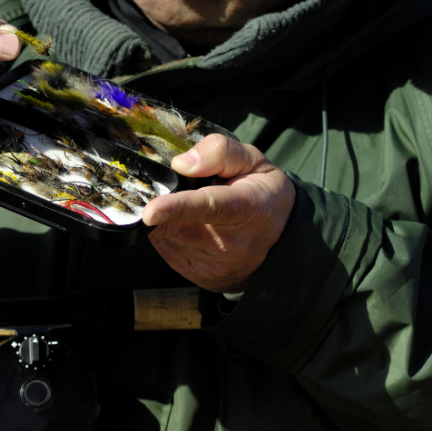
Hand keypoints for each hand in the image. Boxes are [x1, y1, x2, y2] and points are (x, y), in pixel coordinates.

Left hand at [142, 134, 294, 293]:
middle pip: (178, 226)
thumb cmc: (263, 193)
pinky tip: (188, 226)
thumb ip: (219, 152)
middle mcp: (233, 244)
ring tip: (188, 210)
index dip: (176, 208)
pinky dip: (169, 235)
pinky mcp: (202, 277)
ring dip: (166, 221)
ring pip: (167, 239)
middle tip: (172, 191)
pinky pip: (168, 251)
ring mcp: (217, 266)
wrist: (281, 242)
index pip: (210, 207)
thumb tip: (181, 164)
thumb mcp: (253, 160)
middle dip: (162, 207)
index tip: (150, 212)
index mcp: (248, 207)